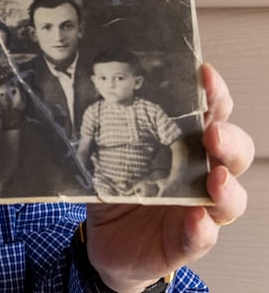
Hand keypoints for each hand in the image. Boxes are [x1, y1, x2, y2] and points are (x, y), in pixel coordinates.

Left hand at [85, 64, 253, 291]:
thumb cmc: (117, 194)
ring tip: (214, 179)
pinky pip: (202, 236)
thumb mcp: (106, 161)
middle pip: (233, 153)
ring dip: (226, 186)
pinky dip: (201, 229)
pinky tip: (196, 221)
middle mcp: (201, 176)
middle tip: (212, 133)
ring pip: (230, 197)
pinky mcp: (188, 241)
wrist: (109, 243)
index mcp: (184, 148)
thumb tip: (84, 109)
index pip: (210, 116)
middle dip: (229, 139)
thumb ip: (100, 138)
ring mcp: (200, 210)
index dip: (213, 95)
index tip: (205, 75)